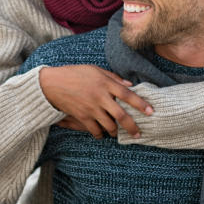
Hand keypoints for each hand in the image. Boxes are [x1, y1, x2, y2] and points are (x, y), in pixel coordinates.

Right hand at [38, 65, 152, 138]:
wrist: (52, 84)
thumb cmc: (75, 73)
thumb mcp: (95, 70)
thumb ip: (113, 77)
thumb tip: (130, 85)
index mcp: (105, 83)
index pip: (127, 94)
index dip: (140, 103)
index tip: (150, 112)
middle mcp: (100, 97)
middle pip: (121, 115)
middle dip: (132, 127)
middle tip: (139, 134)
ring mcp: (91, 108)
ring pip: (109, 126)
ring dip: (115, 131)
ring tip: (117, 131)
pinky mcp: (82, 117)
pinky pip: (95, 131)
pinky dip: (100, 134)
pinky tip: (102, 133)